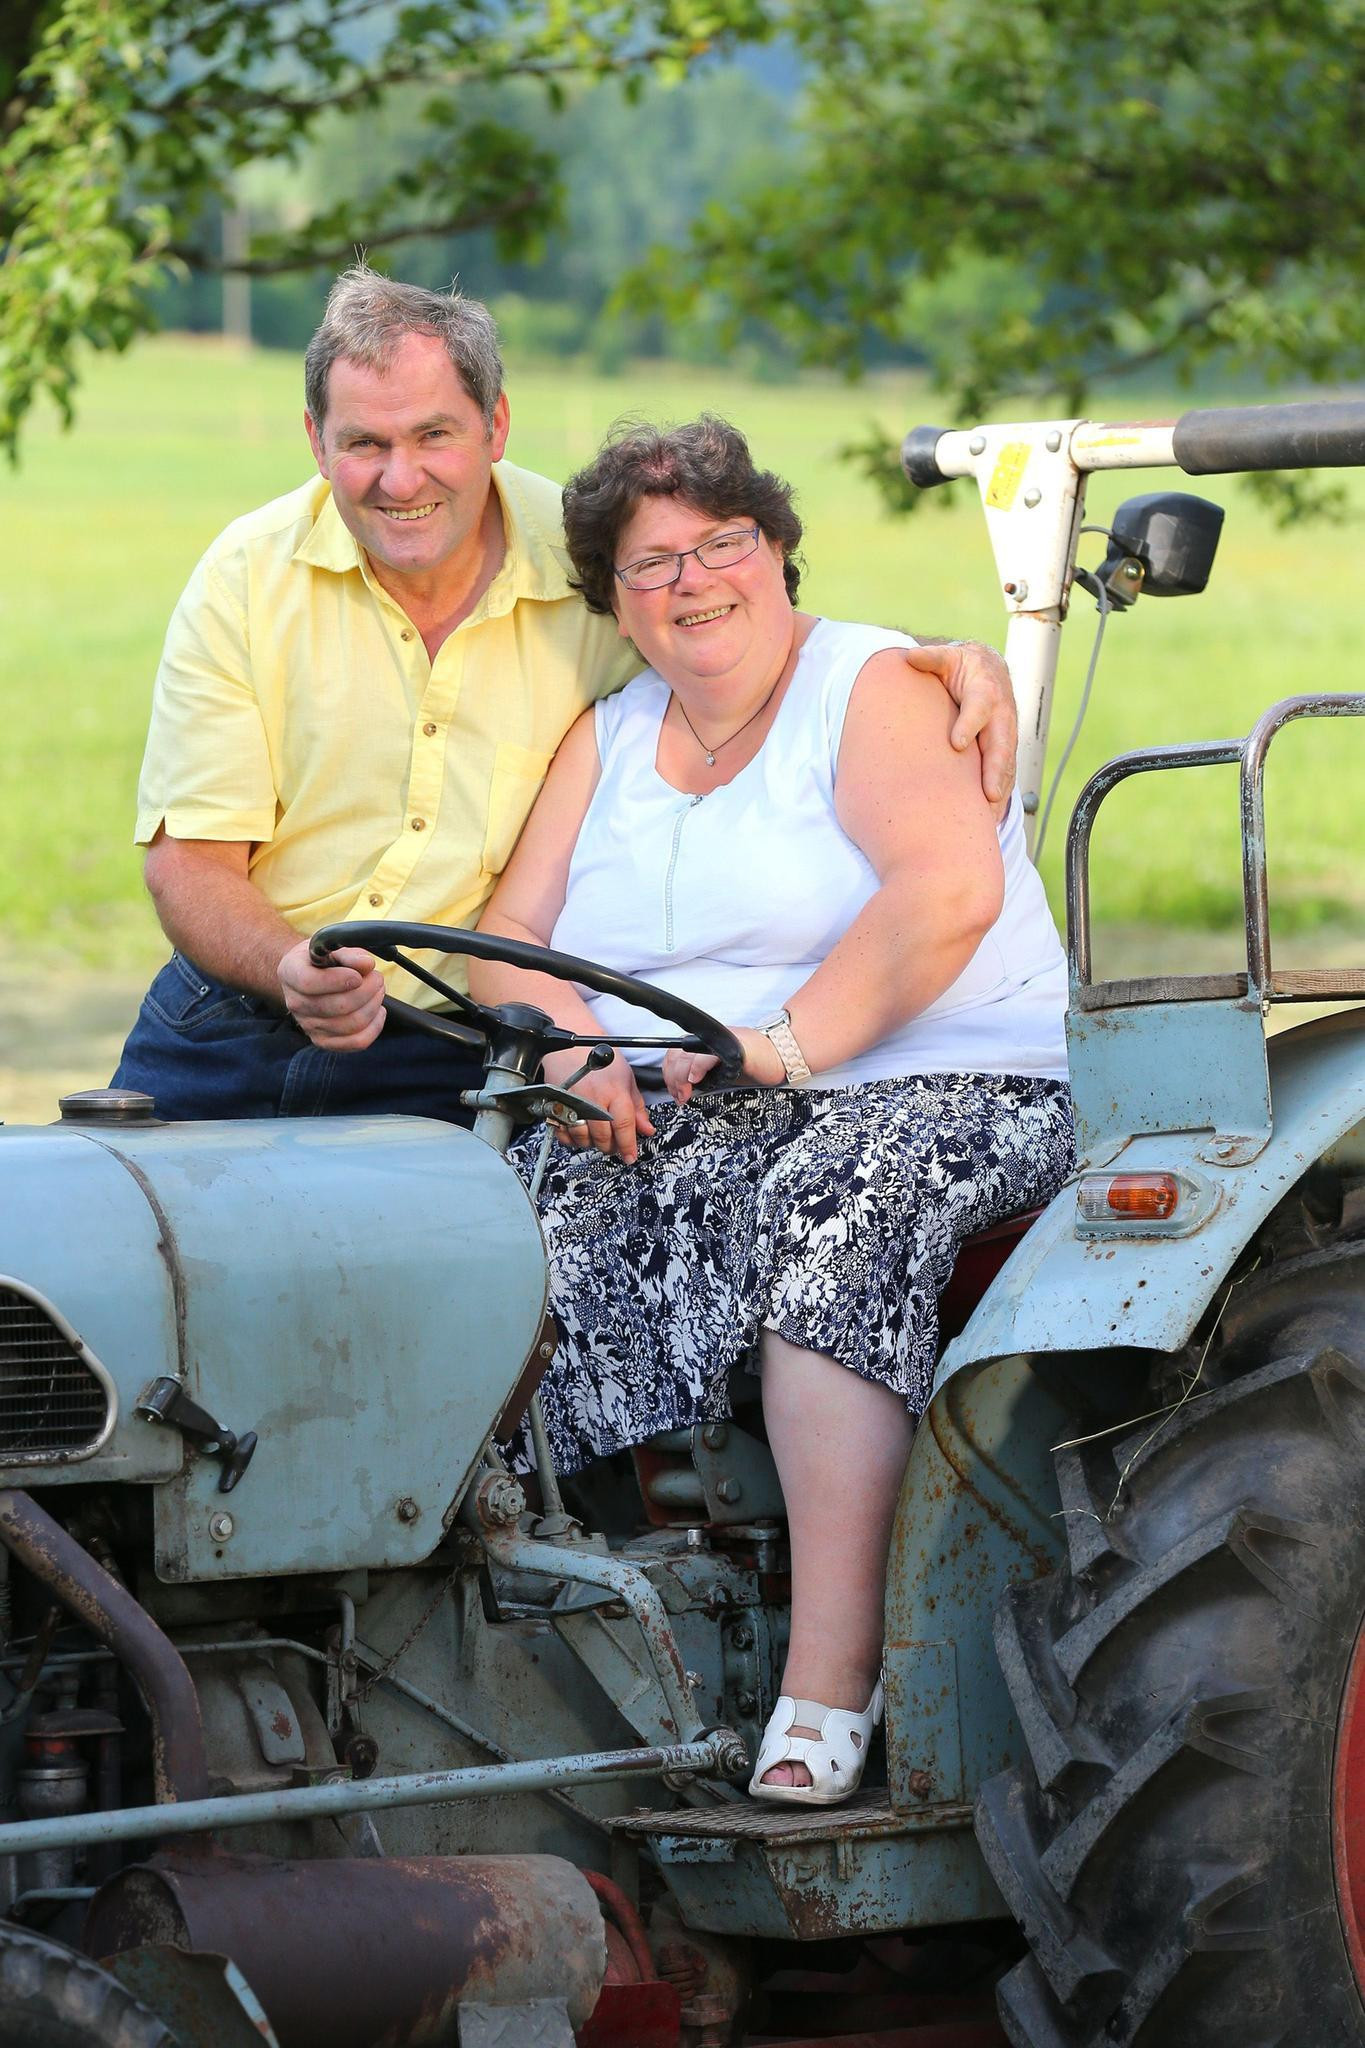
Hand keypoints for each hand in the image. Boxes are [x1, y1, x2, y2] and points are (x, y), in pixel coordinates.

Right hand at [279, 939, 386, 1050]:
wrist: (308, 976)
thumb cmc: (320, 959)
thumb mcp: (330, 946)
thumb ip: (348, 953)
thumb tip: (367, 964)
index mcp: (290, 973)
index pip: (309, 983)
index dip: (339, 980)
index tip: (358, 975)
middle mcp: (295, 1002)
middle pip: (339, 1006)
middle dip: (368, 989)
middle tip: (377, 977)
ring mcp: (308, 1025)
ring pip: (352, 1024)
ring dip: (374, 1005)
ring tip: (378, 990)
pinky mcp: (323, 1041)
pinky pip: (356, 1042)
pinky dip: (374, 1027)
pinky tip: (378, 1011)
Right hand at [542, 1048, 654, 1163]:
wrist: (573, 1045)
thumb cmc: (602, 1058)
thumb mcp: (626, 1079)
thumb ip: (637, 1107)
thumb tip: (646, 1129)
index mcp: (614, 1091)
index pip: (623, 1126)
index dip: (628, 1145)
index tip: (630, 1156)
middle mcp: (593, 1099)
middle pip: (602, 1137)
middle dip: (610, 1146)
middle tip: (614, 1144)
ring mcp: (572, 1104)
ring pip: (582, 1138)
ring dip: (592, 1143)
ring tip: (597, 1135)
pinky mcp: (556, 1106)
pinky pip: (563, 1134)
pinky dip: (572, 1139)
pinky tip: (580, 1132)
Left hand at [662, 1026, 783, 1104]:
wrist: (779, 1055)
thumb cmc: (754, 1063)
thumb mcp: (721, 1069)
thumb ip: (702, 1072)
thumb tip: (684, 1087)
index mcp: (705, 1040)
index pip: (674, 1053)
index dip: (669, 1073)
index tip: (675, 1091)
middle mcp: (709, 1037)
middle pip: (676, 1055)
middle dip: (672, 1080)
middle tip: (680, 1097)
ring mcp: (719, 1040)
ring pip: (686, 1056)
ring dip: (680, 1078)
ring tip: (686, 1093)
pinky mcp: (730, 1045)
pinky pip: (706, 1055)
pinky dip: (696, 1068)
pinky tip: (695, 1079)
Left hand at [904, 641, 1016, 816]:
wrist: (989, 670)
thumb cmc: (961, 667)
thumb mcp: (948, 658)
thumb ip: (932, 659)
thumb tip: (911, 656)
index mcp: (985, 691)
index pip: (979, 708)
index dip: (969, 725)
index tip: (957, 744)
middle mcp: (1001, 715)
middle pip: (1001, 744)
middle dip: (996, 770)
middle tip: (988, 794)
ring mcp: (1006, 734)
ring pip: (1007, 764)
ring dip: (1001, 790)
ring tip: (990, 815)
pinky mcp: (1005, 749)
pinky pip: (1006, 774)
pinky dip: (999, 796)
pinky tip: (990, 819)